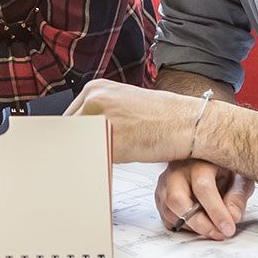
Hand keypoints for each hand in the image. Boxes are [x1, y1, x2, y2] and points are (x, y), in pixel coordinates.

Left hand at [65, 80, 196, 162]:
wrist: (188, 123)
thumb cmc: (163, 118)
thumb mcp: (124, 106)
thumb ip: (101, 115)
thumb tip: (84, 134)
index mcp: (95, 88)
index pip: (70, 117)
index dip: (75, 137)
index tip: (76, 147)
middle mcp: (94, 99)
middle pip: (69, 132)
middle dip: (78, 147)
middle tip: (86, 158)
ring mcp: (100, 118)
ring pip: (77, 146)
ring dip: (85, 157)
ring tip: (98, 164)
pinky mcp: (109, 140)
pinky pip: (91, 159)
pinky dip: (96, 167)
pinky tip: (107, 169)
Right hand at [159, 158, 252, 239]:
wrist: (210, 160)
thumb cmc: (225, 167)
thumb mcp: (241, 177)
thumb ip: (237, 197)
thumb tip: (232, 217)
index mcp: (199, 160)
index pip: (202, 187)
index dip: (215, 211)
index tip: (228, 228)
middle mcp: (177, 169)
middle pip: (176, 199)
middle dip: (198, 223)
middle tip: (218, 233)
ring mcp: (165, 181)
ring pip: (169, 210)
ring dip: (192, 226)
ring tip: (212, 227)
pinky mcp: (160, 193)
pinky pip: (166, 215)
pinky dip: (182, 225)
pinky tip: (199, 222)